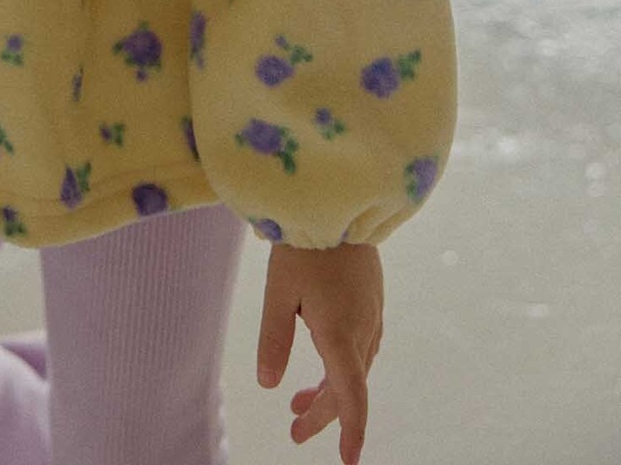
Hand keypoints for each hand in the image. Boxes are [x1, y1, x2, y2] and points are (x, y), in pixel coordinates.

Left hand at [256, 241, 382, 464]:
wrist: (338, 201)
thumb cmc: (303, 244)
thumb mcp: (278, 292)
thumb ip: (273, 339)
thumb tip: (268, 384)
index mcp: (341, 334)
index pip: (351, 397)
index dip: (350, 432)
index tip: (348, 462)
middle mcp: (363, 329)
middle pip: (348, 387)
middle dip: (324, 414)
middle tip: (294, 431)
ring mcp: (371, 314)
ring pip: (355, 367)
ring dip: (330, 389)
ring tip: (299, 403)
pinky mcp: (371, 299)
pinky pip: (360, 346)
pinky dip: (341, 365)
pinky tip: (324, 363)